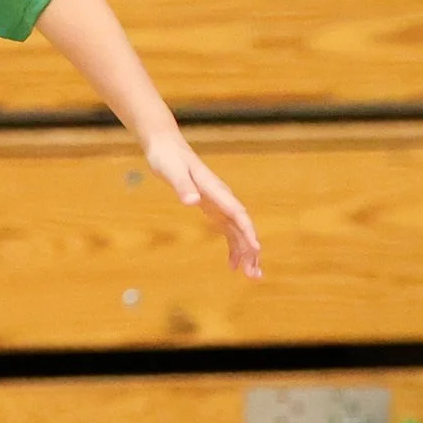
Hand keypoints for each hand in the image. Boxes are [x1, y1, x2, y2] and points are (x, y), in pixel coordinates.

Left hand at [146, 131, 262, 277]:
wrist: (166, 147)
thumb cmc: (168, 159)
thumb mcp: (172, 172)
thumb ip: (182, 186)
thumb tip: (191, 201)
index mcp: (216, 191)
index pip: (238, 214)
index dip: (248, 231)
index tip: (256, 249)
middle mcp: (222, 199)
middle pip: (242, 227)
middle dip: (251, 250)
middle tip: (254, 275)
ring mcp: (219, 204)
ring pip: (238, 232)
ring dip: (246, 253)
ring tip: (251, 275)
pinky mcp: (212, 208)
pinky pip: (228, 231)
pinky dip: (233, 247)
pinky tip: (232, 264)